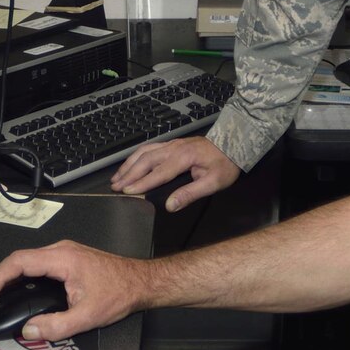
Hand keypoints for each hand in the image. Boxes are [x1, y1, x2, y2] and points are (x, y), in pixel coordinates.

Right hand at [0, 240, 151, 342]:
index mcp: (62, 258)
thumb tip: (30, 330)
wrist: (141, 282)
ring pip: (26, 261)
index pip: (19, 263)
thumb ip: (57, 326)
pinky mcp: (66, 260)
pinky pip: (36, 264)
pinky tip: (13, 287)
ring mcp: (63, 253)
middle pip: (18, 260)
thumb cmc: (120, 292)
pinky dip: (20, 276)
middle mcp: (60, 250)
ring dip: (6, 276)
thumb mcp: (88, 316)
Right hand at [110, 135, 240, 211]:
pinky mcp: (172, 143)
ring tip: (116, 177)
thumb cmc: (225, 164)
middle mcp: (174, 148)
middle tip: (115, 187)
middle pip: (146, 160)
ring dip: (129, 164)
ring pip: (144, 152)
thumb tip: (170, 205)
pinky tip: (130, 164)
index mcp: (184, 157)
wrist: (234, 143)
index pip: (158, 172)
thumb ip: (191, 193)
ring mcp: (172, 144)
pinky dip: (135, 156)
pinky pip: (149, 148)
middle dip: (129, 174)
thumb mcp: (214, 182)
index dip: (142, 183)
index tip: (128, 192)